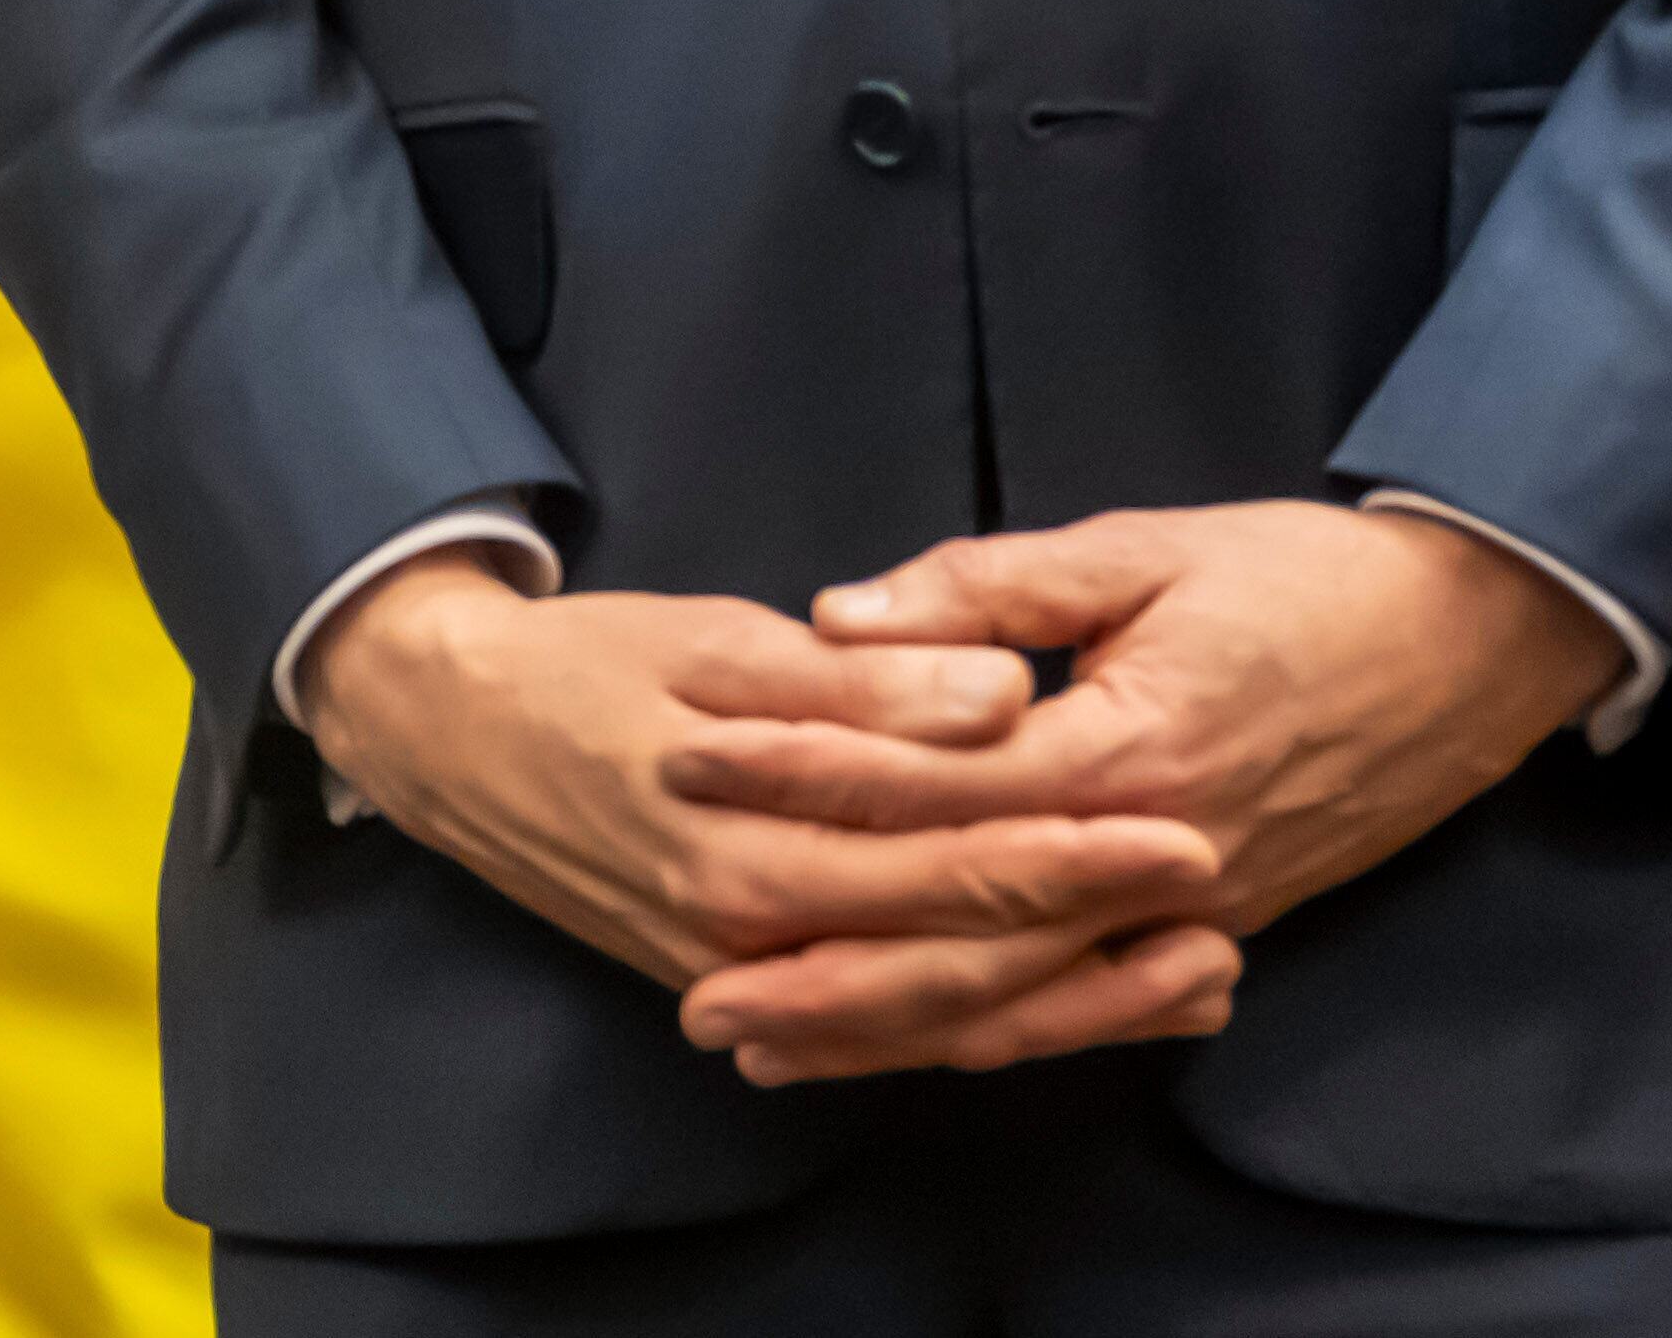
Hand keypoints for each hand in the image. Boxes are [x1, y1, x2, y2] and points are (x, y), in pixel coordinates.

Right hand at [302, 555, 1238, 1085]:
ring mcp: (748, 979)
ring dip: (1067, 1002)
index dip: (1070, 846)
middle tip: (1219, 902)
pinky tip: (1069, 1006)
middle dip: (1097, 932)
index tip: (1184, 823)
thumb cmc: (589, 670)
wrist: (452, 737)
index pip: (945, 857)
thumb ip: (859, 685)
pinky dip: (985, 1020)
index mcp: (752, 845)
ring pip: (932, 1012)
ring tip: (1192, 979)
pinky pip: (885, 1027)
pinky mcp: (745, 986)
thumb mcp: (715, 644)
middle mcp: (755, 938)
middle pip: (957, 952)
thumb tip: (995, 699)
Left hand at [653, 501, 1620, 1048]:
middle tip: (693, 986)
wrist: (1475, 643)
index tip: (688, 768)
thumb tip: (841, 614)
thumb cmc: (1306, 579)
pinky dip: (994, 1035)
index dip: (799, 777)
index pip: (926, 781)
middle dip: (820, 966)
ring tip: (766, 1041)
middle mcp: (1154, 856)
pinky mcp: (1218, 927)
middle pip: (959, 937)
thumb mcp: (1141, 548)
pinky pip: (1086, 1008)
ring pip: (1017, 999)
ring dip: (887, 1028)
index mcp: (1124, 748)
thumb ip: (988, 587)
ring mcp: (1191, 909)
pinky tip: (916, 1044)